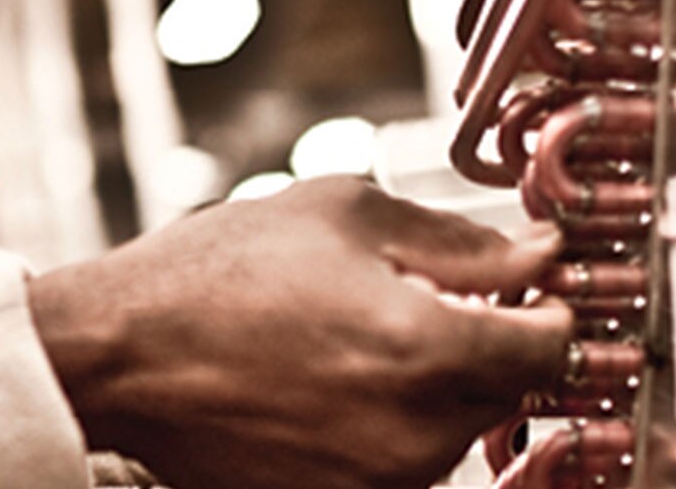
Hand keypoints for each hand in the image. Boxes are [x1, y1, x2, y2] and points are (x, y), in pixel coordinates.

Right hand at [28, 176, 571, 488]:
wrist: (122, 352)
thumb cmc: (218, 271)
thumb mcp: (339, 213)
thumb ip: (457, 238)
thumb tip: (536, 254)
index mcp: (423, 345)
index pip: (552, 347)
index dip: (546, 309)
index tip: (526, 289)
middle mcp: (413, 429)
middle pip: (504, 390)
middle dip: (481, 338)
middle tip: (412, 295)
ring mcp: (377, 479)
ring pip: (453, 428)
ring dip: (429, 380)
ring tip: (346, 332)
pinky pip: (398, 459)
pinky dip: (383, 418)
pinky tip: (322, 376)